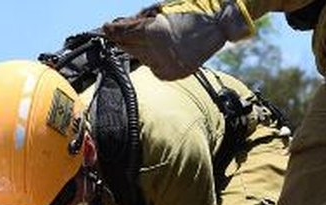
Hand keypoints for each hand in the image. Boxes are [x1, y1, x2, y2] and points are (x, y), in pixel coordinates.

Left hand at [102, 0, 254, 80]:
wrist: (218, 24)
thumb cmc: (191, 10)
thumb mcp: (161, 10)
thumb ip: (140, 20)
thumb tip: (120, 26)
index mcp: (155, 32)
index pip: (126, 33)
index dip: (114, 30)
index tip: (106, 28)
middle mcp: (160, 51)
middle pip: (131, 48)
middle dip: (123, 40)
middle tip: (116, 33)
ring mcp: (169, 65)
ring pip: (142, 60)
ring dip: (139, 50)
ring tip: (145, 40)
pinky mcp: (176, 74)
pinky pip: (156, 69)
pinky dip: (153, 61)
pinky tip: (156, 52)